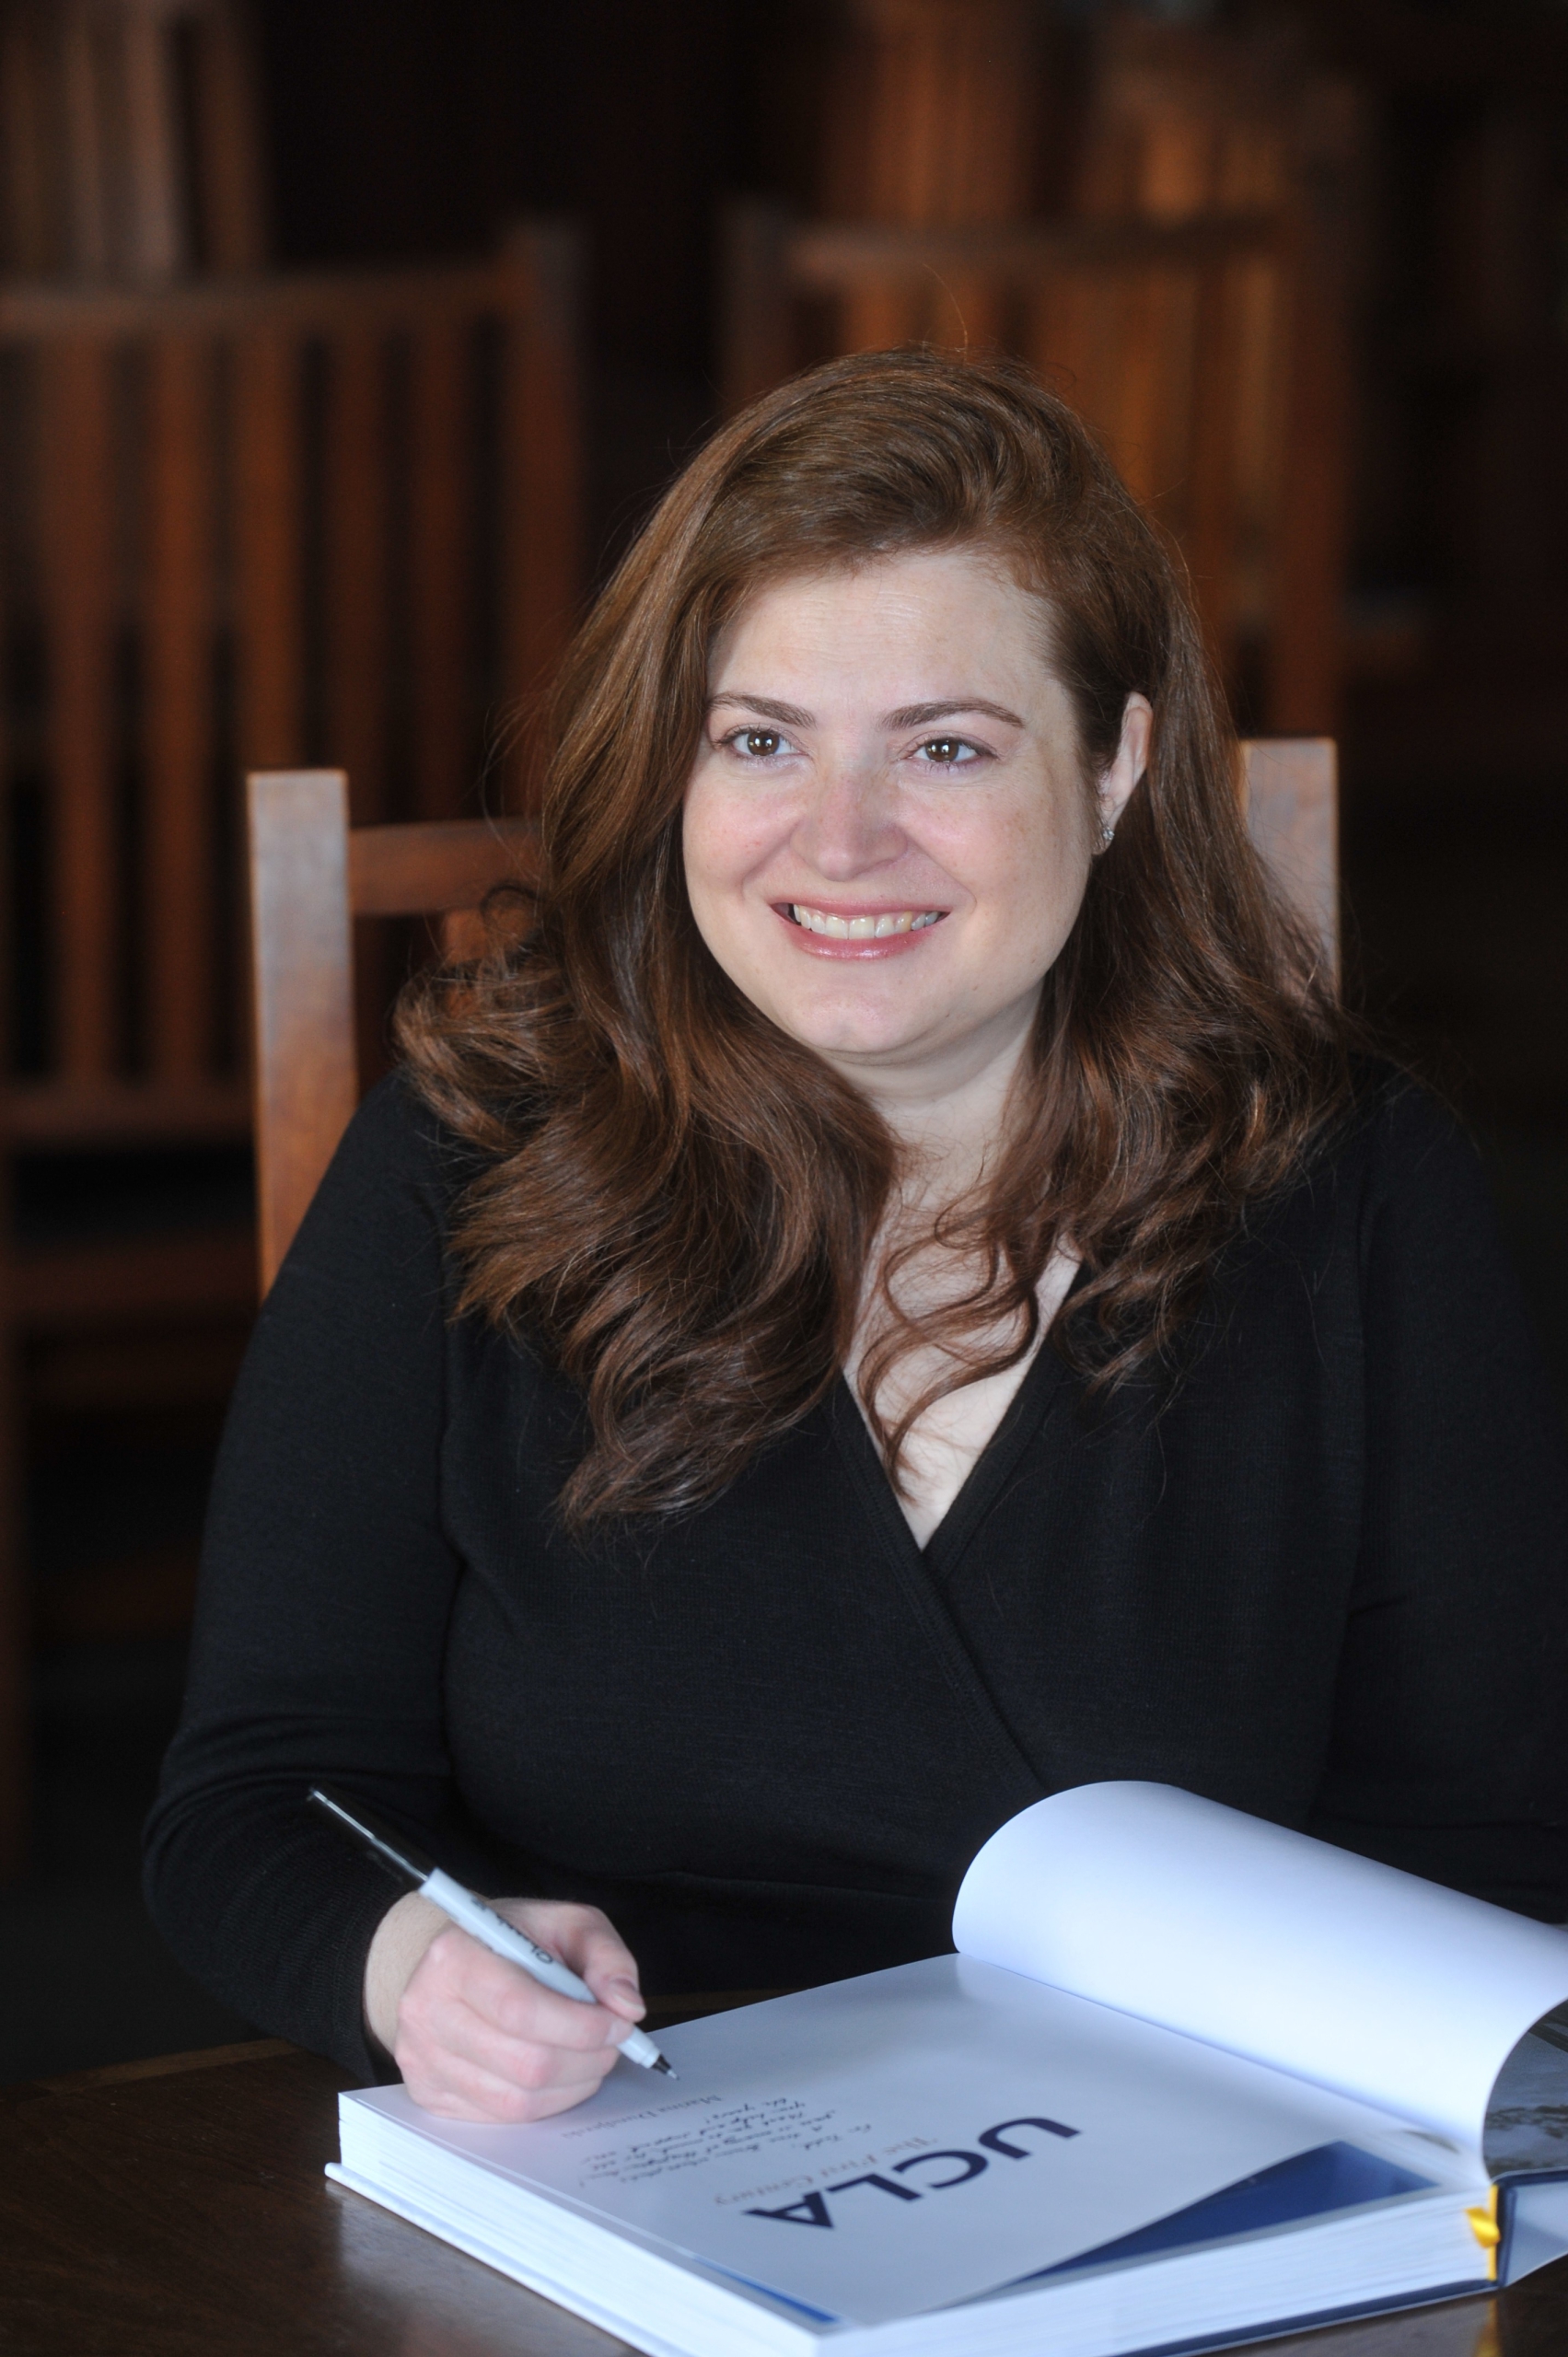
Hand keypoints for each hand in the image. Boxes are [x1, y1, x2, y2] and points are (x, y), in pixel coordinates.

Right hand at [369, 1894, 646, 2122]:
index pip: (520, 2008)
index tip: (619, 2024)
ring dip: (571, 2087)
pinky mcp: (427, 2093)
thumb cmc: (514, 1941)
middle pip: (523, 2063)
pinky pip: (499, 2119)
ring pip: (516, 2101)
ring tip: (590, 2059)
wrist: (454, 1963)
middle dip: (586, 2060)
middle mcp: (426, 2009)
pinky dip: (544, 2103)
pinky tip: (559, 2077)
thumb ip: (606, 1957)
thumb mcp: (567, 1923)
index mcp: (455, 1955)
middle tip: (613, 2044)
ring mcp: (421, 2058)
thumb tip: (626, 2006)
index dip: (581, 2026)